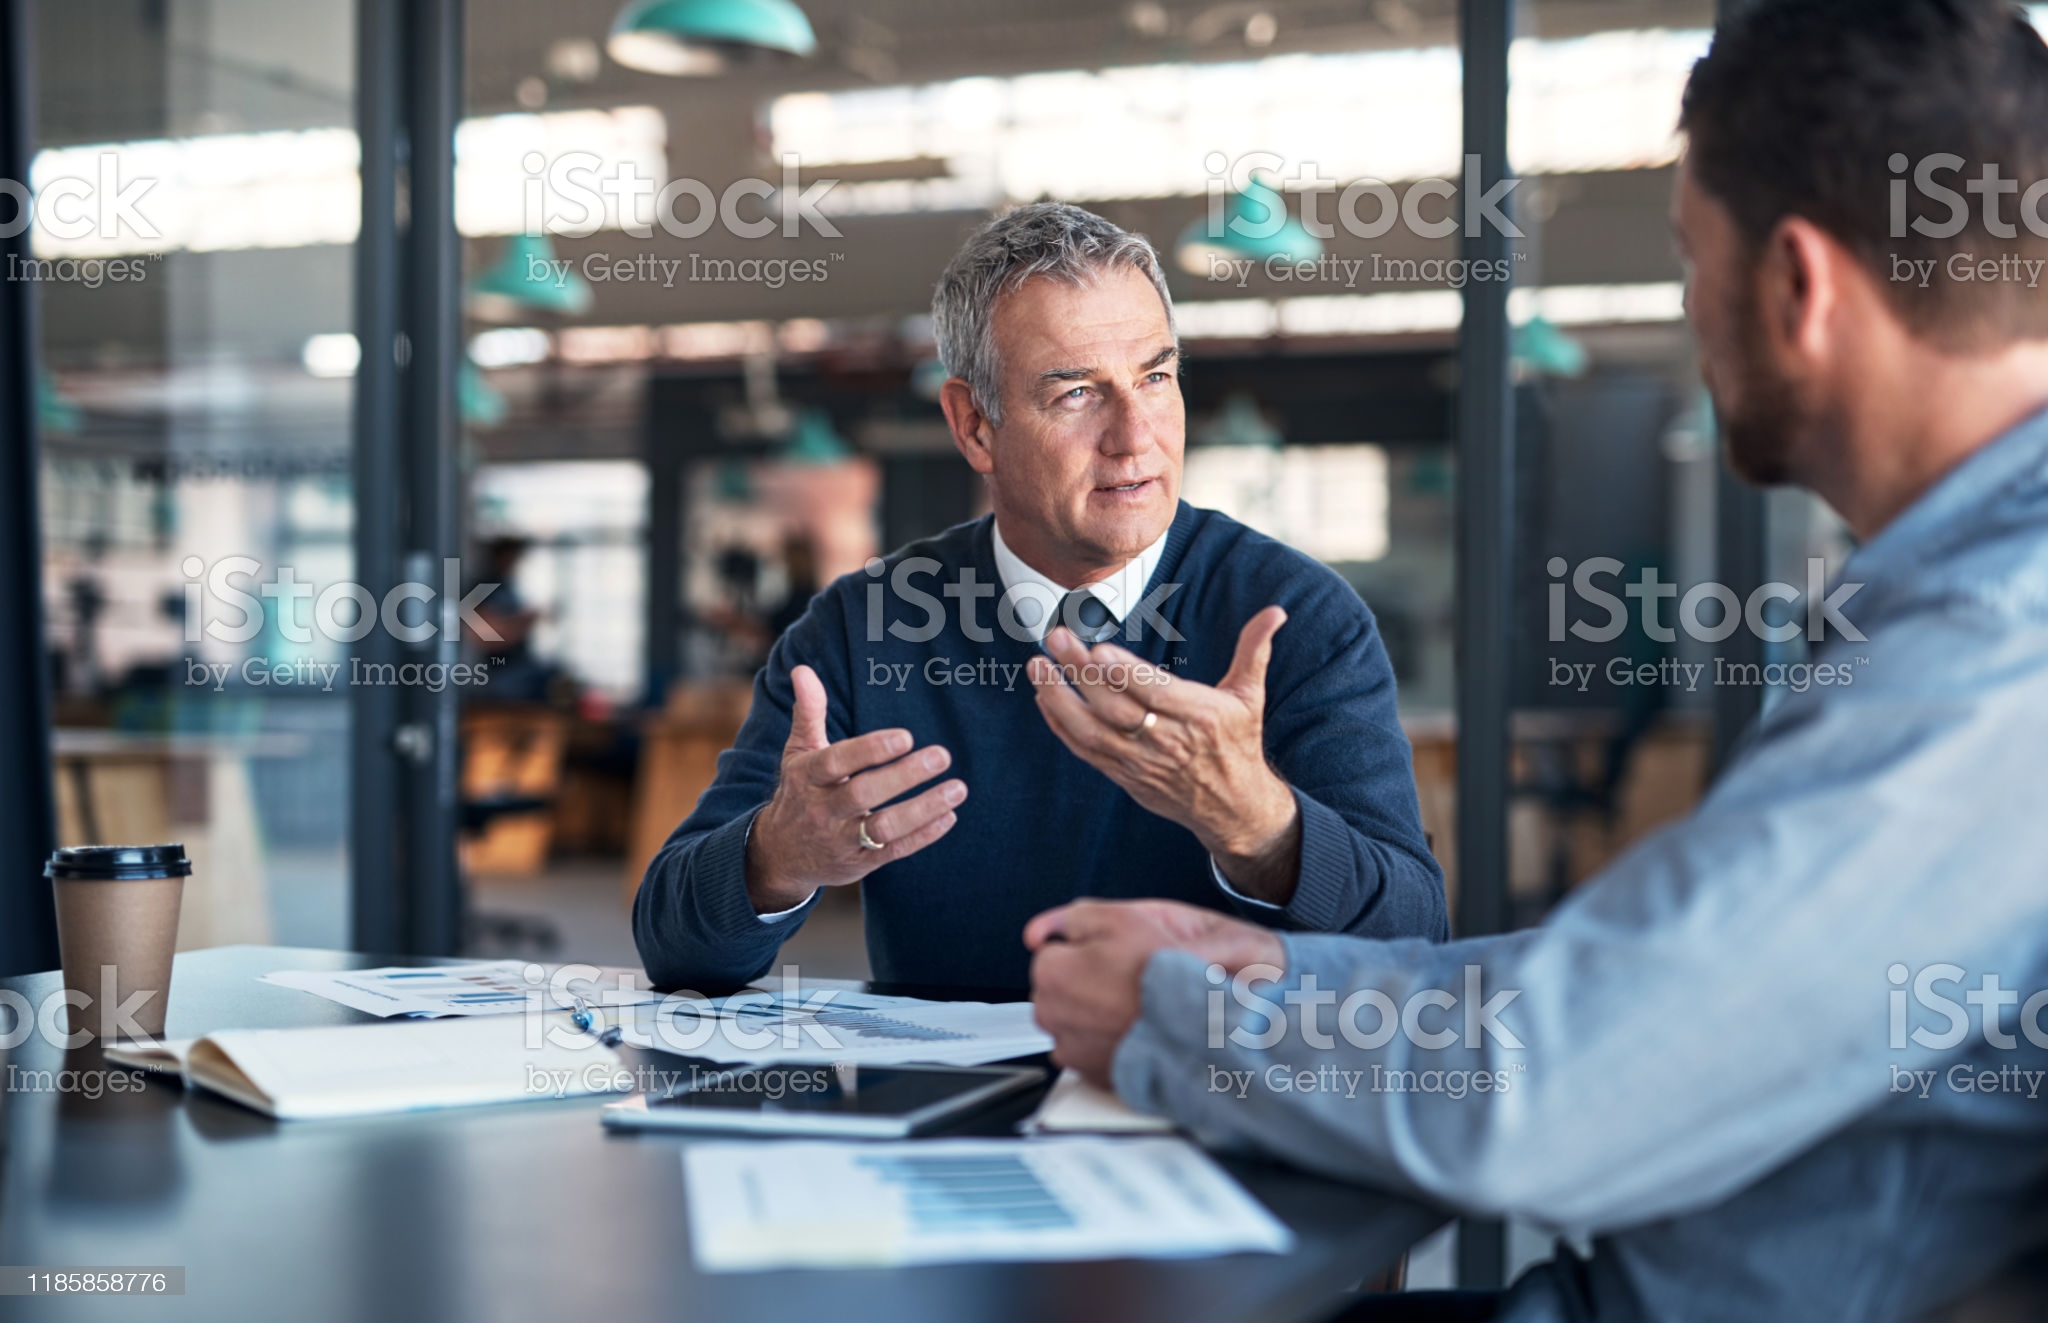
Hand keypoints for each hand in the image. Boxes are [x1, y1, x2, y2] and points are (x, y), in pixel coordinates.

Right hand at [746, 665, 967, 913]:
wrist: (780, 855)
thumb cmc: (799, 792)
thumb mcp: (798, 753)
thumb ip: (808, 712)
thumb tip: (802, 670)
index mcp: (808, 777)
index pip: (837, 761)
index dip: (870, 749)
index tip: (905, 736)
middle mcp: (823, 809)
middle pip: (864, 794)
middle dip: (904, 776)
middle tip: (942, 754)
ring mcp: (842, 839)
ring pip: (883, 828)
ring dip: (923, 809)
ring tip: (958, 788)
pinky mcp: (861, 862)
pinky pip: (895, 851)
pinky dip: (923, 836)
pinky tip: (949, 816)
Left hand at [1025, 899, 1285, 1087]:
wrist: (1208, 1027)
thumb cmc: (1169, 972)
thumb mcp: (1122, 917)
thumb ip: (1071, 918)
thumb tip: (1037, 932)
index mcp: (1053, 974)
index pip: (1052, 952)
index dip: (1088, 949)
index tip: (1116, 953)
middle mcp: (1053, 1016)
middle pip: (1059, 989)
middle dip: (1084, 980)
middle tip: (1129, 975)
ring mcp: (1072, 1050)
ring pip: (1073, 1019)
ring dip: (1093, 1011)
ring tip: (1136, 1003)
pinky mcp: (1094, 1075)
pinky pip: (1090, 1049)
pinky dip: (1107, 1040)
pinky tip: (1135, 1028)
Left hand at [1028, 606, 1301, 903]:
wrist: (1233, 808)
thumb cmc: (1238, 743)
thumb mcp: (1250, 696)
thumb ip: (1254, 650)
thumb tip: (1275, 612)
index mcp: (1200, 716)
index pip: (1155, 692)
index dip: (1125, 673)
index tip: (1098, 649)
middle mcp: (1168, 740)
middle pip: (1116, 707)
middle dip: (1081, 673)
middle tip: (1055, 639)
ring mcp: (1142, 762)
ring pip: (1093, 732)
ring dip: (1060, 700)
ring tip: (1037, 667)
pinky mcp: (1125, 776)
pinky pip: (1087, 752)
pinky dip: (1062, 727)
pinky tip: (1044, 698)